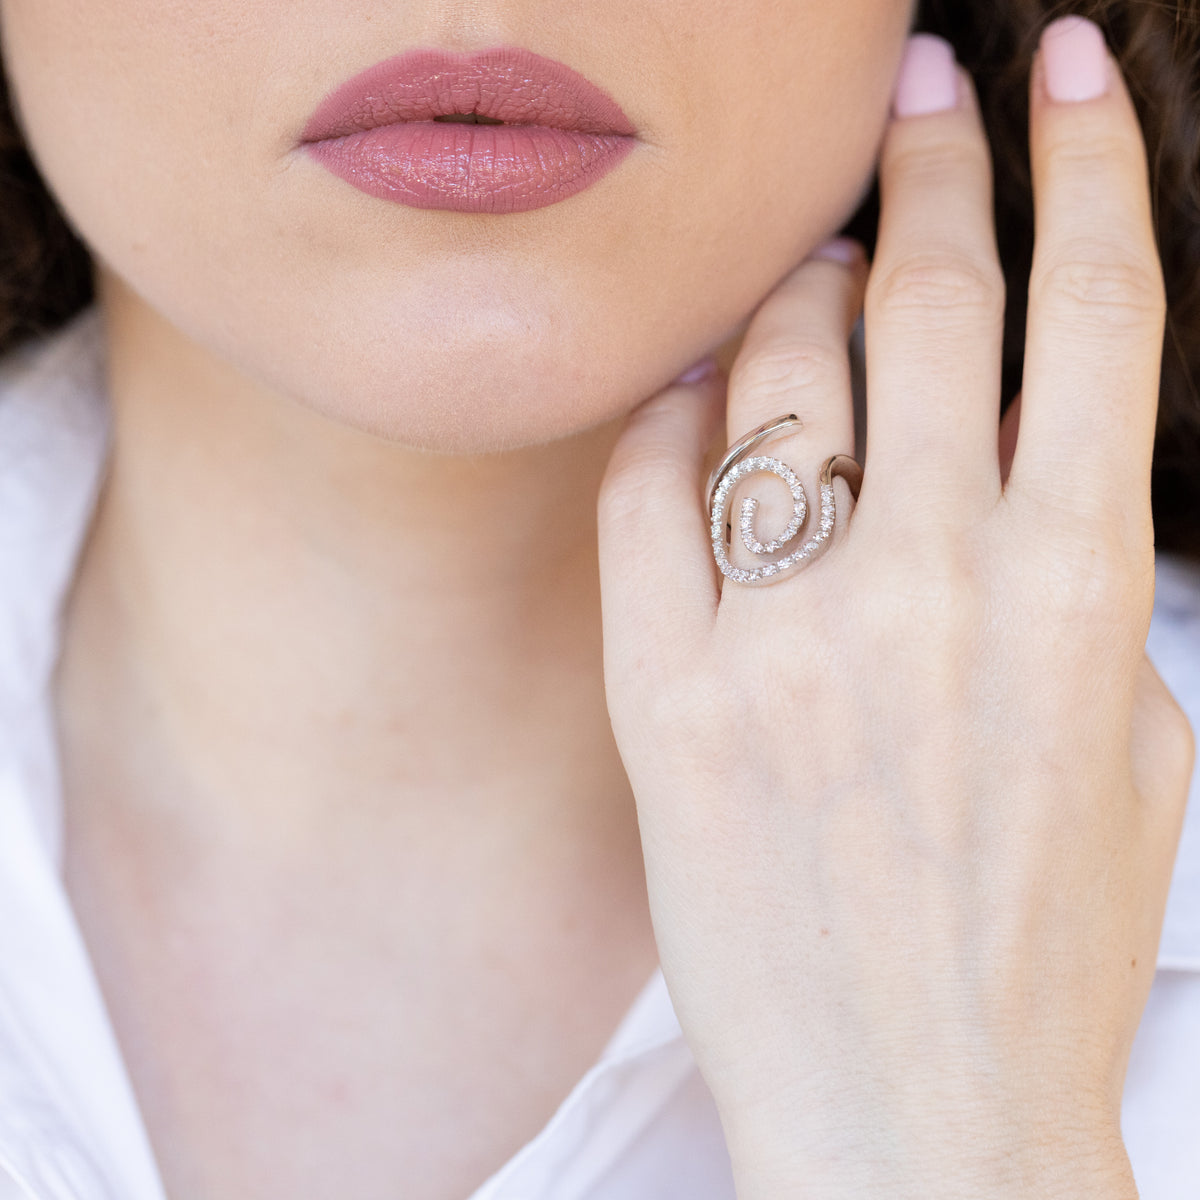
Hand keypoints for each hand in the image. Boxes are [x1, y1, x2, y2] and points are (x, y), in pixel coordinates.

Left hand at [597, 22, 1193, 1199]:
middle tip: (910, 93)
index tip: (1064, 72)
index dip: (1085, 165)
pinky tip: (685, 391)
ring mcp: (788, 639)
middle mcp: (934, 587)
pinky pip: (649, 490)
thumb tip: (1018, 437)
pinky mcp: (671, 699)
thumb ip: (1079, 575)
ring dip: (795, 287)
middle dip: (926, 169)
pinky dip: (666, 416)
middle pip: (927, 302)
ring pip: (779, 376)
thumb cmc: (1039, 933)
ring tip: (808, 257)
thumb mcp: (1130, 741)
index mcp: (1080, 589)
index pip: (1098, 312)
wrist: (919, 1109)